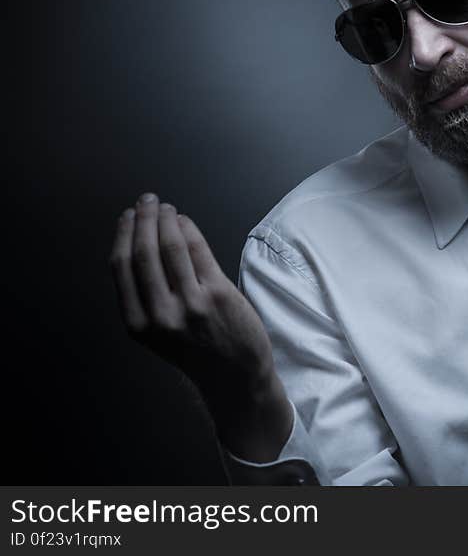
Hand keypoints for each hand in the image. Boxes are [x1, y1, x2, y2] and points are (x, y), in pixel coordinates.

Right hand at [109, 192, 291, 460]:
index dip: (122, 235)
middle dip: (143, 220)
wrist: (235, 376)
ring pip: (171, 248)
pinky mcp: (218, 294)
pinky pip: (198, 252)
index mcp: (138, 325)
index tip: (126, 216)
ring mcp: (191, 303)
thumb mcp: (157, 334)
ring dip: (166, 220)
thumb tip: (139, 243)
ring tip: (165, 207)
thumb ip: (145, 298)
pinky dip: (189, 230)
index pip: (121, 268)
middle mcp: (160, 314)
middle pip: (144, 253)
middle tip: (146, 201)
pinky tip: (184, 221)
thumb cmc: (196, 351)